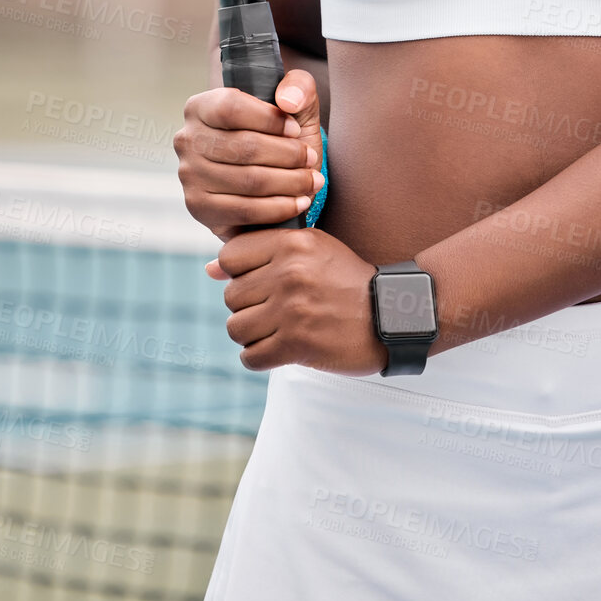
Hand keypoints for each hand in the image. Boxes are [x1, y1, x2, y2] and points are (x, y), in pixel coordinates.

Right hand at [174, 70, 324, 239]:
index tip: (296, 129)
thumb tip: (288, 101)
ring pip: (248, 181)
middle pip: (244, 147)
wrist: (268, 176)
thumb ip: (298, 85)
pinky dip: (279, 208)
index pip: (231, 108)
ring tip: (312, 180)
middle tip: (311, 159)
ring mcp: (190, 176)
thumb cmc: (277, 134)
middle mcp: (187, 140)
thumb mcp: (293, 102)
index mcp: (200, 106)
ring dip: (290, 183)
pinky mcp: (200, 208)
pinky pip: (245, 211)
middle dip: (288, 155)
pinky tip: (299, 202)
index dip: (269, 120)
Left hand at [207, 225, 388, 375]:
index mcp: (293, 243)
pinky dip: (260, 357)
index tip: (260, 281)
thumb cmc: (347, 280)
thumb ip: (262, 253)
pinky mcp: (297, 344)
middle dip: (247, 306)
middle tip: (274, 310)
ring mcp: (292, 309)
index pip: (230, 256)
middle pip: (230, 295)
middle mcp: (289, 273)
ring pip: (236, 328)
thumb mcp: (312, 250)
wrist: (391, 315)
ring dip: (252, 334)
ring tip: (275, 330)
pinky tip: (280, 348)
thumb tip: (209, 268)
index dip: (239, 272)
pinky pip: (251, 356)